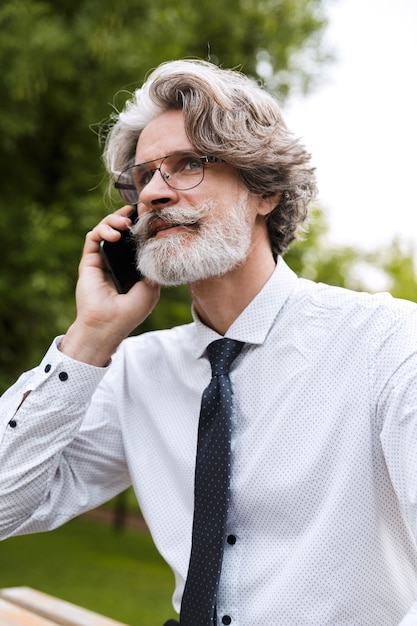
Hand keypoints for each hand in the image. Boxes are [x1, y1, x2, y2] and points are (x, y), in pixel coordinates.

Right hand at [60, 206, 159, 365]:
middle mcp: (114, 261)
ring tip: (125, 223)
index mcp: (129, 267)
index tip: (150, 217)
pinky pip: (93, 237)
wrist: (108, 324)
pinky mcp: (88, 261)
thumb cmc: (130, 311)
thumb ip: (154, 268)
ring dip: (114, 220)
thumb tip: (160, 249)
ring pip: (105, 230)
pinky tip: (115, 234)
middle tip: (136, 213)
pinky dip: (103, 230)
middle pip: (119, 230)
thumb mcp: (151, 288)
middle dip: (126, 218)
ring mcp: (101, 260)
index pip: (133, 240)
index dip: (140, 227)